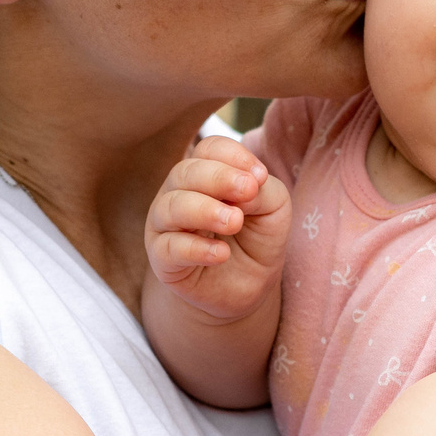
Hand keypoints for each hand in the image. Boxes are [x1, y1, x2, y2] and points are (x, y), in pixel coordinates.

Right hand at [144, 136, 292, 322]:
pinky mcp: (161, 259)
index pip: (208, 149)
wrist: (250, 286)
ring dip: (204, 210)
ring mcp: (165, 225)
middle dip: (218, 178)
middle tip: (248, 191)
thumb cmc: (258, 238)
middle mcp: (178, 192)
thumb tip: (246, 184)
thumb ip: (262, 190)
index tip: (259, 177)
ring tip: (234, 222)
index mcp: (205, 172)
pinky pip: (168, 248)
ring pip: (171, 207)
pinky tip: (221, 253)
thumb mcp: (274, 208)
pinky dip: (195, 248)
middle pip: (185, 172)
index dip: (232, 157)